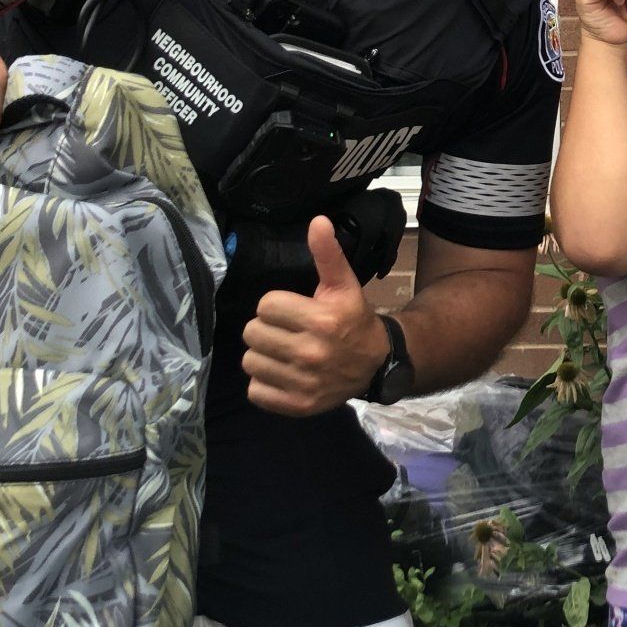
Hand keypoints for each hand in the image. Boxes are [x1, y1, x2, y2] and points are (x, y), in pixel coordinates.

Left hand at [243, 216, 393, 415]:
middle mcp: (312, 353)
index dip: (277, 305)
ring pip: (251, 361)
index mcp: (322, 320)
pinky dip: (265, 383)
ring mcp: (304, 382)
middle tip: (287, 331)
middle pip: (253, 333)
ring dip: (263, 355)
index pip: (266, 305)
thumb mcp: (344, 285)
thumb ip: (328, 254)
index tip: (293, 310)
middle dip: (267, 329)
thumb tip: (318, 221)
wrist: (376, 365)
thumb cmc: (354, 320)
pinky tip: (283, 373)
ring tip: (283, 352)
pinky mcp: (297, 405)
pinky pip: (256, 391)